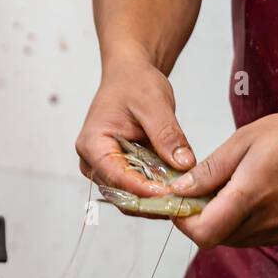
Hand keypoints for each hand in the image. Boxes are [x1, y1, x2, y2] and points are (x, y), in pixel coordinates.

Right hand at [76, 45, 196, 204]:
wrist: (128, 76)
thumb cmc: (134, 83)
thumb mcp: (155, 104)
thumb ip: (168, 135)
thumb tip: (185, 164)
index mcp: (92, 144)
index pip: (117, 177)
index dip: (144, 189)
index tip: (171, 193)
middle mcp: (92, 163)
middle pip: (121, 194)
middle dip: (152, 201)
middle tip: (182, 202)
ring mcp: (103, 170)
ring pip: (129, 198)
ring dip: (155, 201)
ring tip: (182, 199)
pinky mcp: (118, 172)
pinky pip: (135, 191)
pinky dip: (155, 193)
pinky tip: (176, 191)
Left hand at [165, 109, 277, 247]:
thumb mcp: (243, 141)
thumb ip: (209, 171)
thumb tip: (179, 190)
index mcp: (250, 195)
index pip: (204, 233)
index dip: (185, 223)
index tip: (181, 204)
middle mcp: (266, 221)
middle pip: (215, 238)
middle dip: (202, 219)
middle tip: (204, 192)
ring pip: (234, 240)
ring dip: (223, 222)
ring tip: (232, 191)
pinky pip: (255, 238)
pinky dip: (244, 224)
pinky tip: (254, 199)